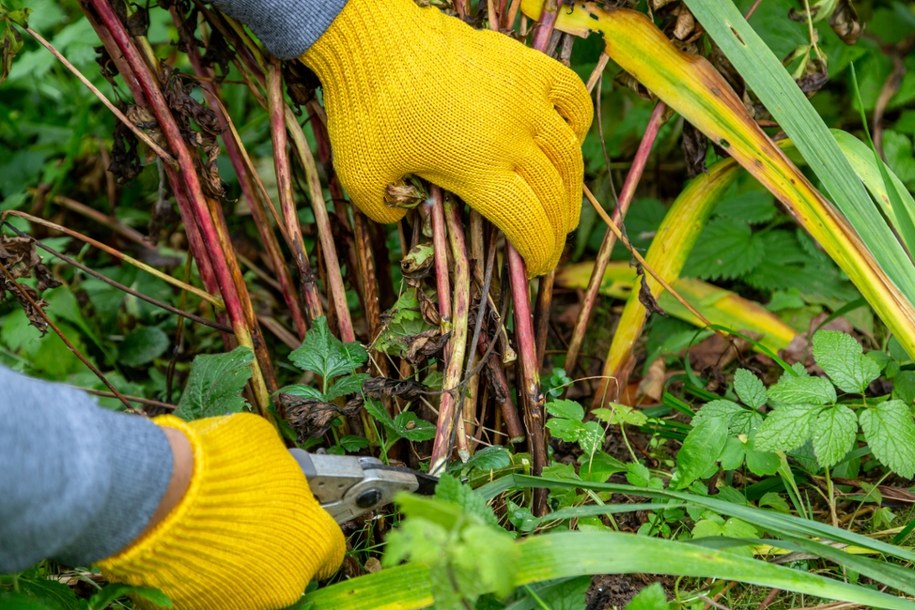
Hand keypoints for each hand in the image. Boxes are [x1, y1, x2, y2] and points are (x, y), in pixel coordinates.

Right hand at [99, 414, 344, 609]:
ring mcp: (242, 603)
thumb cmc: (224, 464)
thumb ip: (283, 473)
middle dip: (274, 547)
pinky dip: (204, 575)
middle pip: (290, 568)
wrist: (158, 492)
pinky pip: (209, 592)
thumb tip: (277, 473)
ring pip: (249, 585)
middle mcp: (286, 583)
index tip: (297, 519)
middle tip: (247, 520)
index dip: (311, 528)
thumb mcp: (268, 449)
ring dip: (240, 564)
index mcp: (313, 541)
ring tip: (212, 532)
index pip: (330, 546)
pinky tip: (189, 547)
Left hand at [301, 0, 592, 275]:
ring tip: (564, 202)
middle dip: (557, 227)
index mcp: (480, 171)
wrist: (374, 39)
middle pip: (554, 194)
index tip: (538, 268)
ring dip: (572, 185)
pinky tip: (568, 138)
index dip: (540, 253)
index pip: (529, 224)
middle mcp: (514, 138)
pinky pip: (573, 97)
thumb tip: (404, 215)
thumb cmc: (365, 107)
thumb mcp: (361, 176)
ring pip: (569, 152)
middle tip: (552, 240)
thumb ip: (384, 210)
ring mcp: (526, 99)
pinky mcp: (527, 65)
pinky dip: (579, 123)